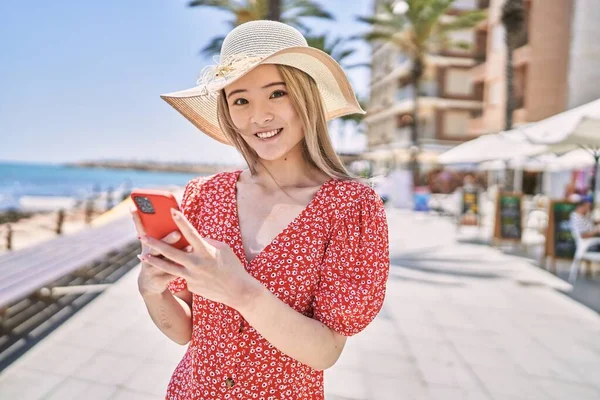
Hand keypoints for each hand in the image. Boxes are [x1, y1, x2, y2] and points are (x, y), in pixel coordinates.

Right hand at [130, 207, 191, 295]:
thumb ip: (159, 232)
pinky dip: (181, 269)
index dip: (136, 218)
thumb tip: (169, 213)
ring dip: (177, 254)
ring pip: (165, 261)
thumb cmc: (157, 257)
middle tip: (177, 233)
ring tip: (189, 247)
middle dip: (167, 239)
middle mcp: (146, 255)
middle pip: (155, 246)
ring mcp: (151, 269)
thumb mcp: (153, 246)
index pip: (140, 229)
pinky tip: (191, 265)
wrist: (150, 284)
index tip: (134, 207)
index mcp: (146, 244)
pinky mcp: (159, 280)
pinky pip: (172, 274)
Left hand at [138, 208, 258, 307]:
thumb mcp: (222, 250)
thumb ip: (206, 243)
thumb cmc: (232, 266)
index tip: (171, 211)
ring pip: (168, 267)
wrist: (238, 291)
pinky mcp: (191, 285)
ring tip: (141, 256)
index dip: (181, 221)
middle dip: (154, 243)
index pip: (191, 233)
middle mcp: (197, 263)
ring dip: (153, 261)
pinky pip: (184, 275)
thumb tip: (193, 239)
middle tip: (141, 236)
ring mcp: (192, 276)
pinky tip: (194, 274)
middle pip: (170, 252)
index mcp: (206, 251)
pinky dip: (185, 271)